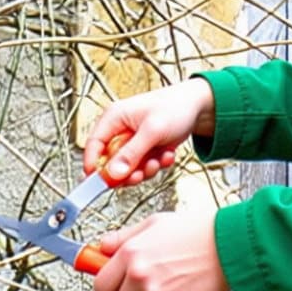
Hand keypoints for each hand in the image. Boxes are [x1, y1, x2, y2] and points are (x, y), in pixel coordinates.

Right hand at [82, 79, 215, 185]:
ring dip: (144, 169)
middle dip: (127, 171)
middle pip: (109, 162)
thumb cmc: (176, 107)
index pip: (93, 145)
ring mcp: (131, 141)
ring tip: (158, 159)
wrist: (199, 107)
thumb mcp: (152, 131)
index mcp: (113, 118)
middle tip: (140, 173)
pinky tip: (165, 154)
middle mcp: (119, 130)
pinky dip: (155, 165)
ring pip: (127, 168)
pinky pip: (141, 167)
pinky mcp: (143, 150)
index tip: (99, 183)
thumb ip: (131, 154)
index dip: (94, 166)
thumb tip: (113, 173)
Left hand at [92, 206, 229, 290]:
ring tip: (169, 288)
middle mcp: (140, 277)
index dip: (109, 286)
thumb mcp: (155, 223)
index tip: (114, 285)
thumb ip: (124, 237)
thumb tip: (102, 247)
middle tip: (146, 287)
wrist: (232, 244)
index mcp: (130, 254)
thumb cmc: (198, 231)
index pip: (100, 285)